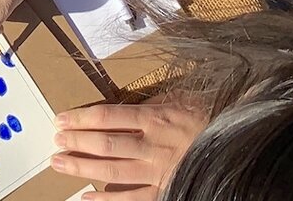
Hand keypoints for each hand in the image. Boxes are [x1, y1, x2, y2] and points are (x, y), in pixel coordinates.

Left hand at [49, 101, 208, 198]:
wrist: (237, 145)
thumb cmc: (206, 120)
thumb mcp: (179, 102)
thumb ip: (149, 105)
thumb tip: (117, 108)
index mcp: (155, 118)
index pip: (108, 116)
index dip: (81, 118)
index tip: (60, 119)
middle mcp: (154, 145)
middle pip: (106, 143)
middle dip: (76, 141)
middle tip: (55, 141)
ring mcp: (159, 171)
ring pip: (113, 170)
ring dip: (83, 167)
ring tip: (59, 164)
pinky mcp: (166, 190)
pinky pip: (132, 198)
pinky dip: (107, 200)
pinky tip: (86, 197)